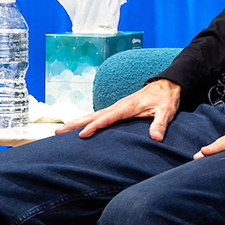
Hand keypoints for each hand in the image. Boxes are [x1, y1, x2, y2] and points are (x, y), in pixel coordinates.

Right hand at [62, 79, 182, 139]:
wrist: (166, 86)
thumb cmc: (165, 99)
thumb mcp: (166, 111)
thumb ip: (160, 124)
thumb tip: (156, 138)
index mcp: (127, 107)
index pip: (108, 118)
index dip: (95, 126)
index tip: (82, 135)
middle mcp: (118, 106)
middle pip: (93, 116)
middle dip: (75, 124)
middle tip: (58, 133)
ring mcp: (116, 108)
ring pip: (92, 116)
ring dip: (76, 123)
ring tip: (59, 133)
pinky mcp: (117, 110)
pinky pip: (98, 117)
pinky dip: (85, 122)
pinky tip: (77, 130)